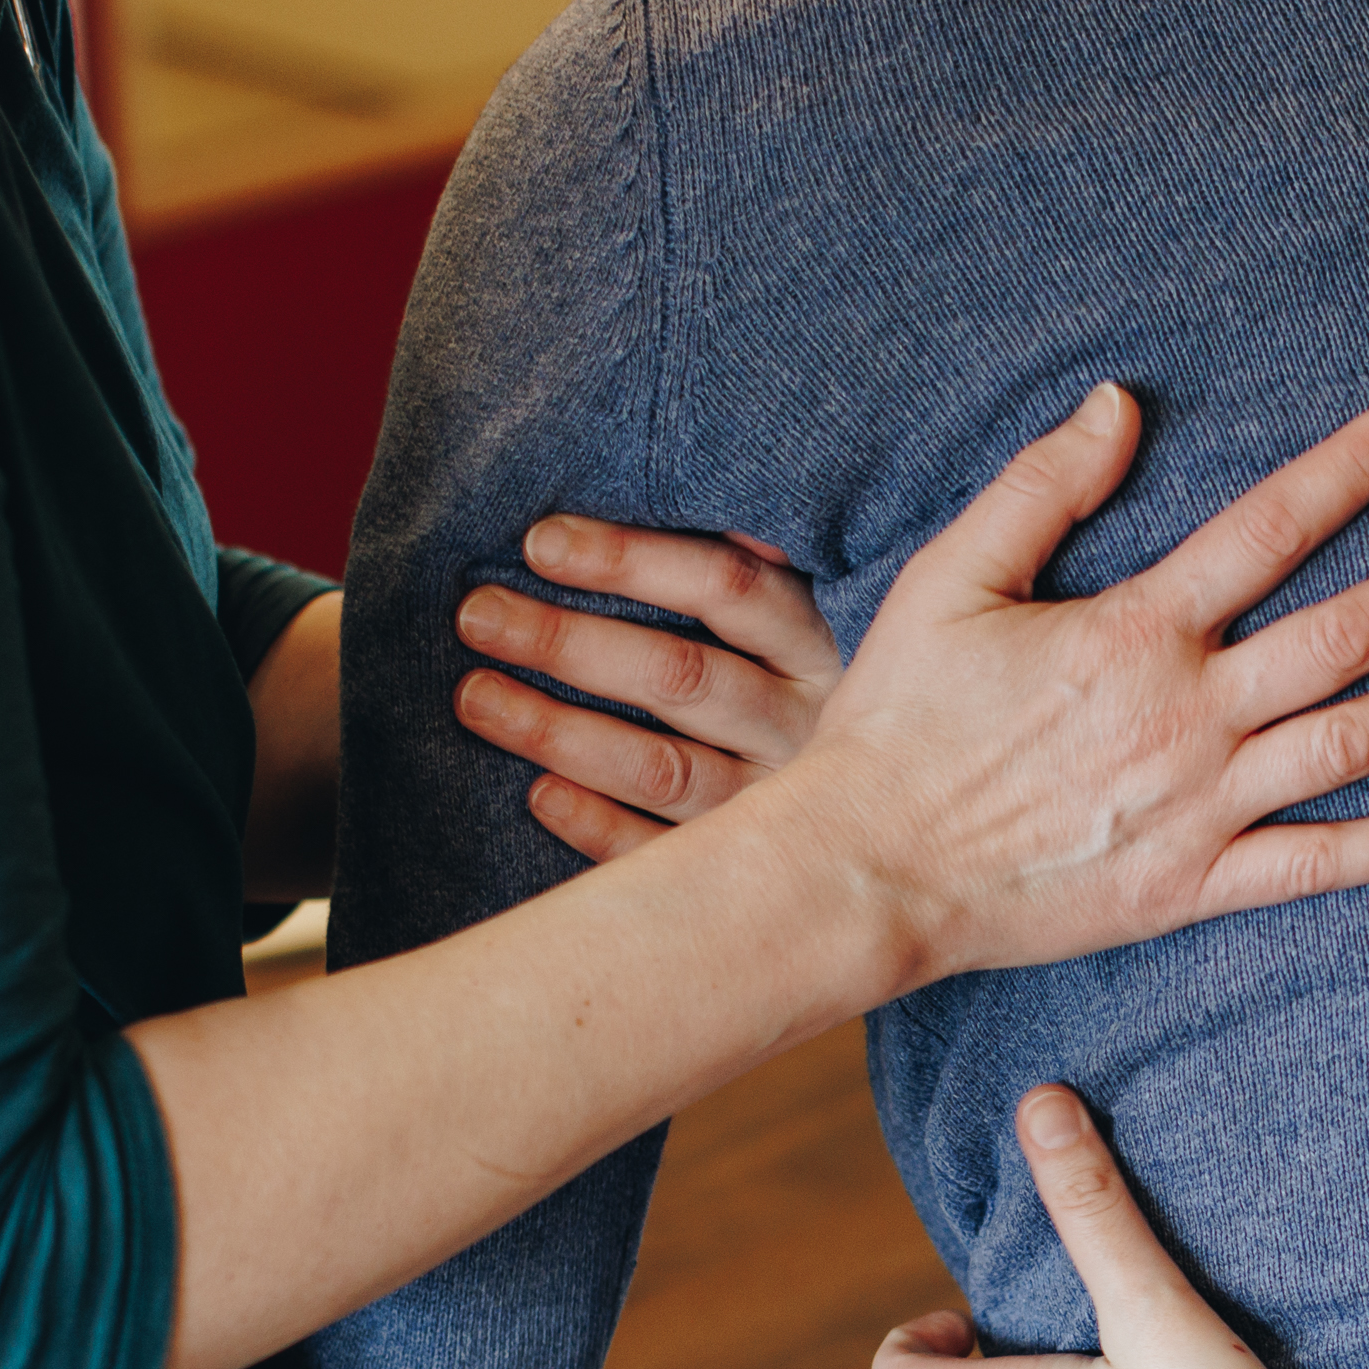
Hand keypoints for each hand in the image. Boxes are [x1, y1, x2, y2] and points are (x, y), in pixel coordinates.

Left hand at [454, 527, 841, 864]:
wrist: (892, 815)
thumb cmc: (796, 686)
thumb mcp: (798, 619)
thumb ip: (741, 572)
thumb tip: (649, 498)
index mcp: (819, 646)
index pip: (726, 588)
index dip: (630, 562)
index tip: (540, 543)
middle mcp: (805, 724)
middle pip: (681, 675)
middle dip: (568, 642)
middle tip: (479, 616)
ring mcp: (777, 803)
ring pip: (661, 767)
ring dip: (560, 732)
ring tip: (476, 697)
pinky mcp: (751, 871)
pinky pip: (663, 852)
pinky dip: (597, 824)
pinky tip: (538, 794)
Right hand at [538, 388, 1368, 979]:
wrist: (871, 867)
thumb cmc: (901, 718)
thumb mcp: (952, 578)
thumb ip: (1042, 487)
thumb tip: (1119, 402)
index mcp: (1135, 629)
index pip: (1272, 525)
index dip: (1357, 465)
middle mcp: (1187, 713)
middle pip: (1348, 633)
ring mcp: (1199, 806)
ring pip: (1354, 741)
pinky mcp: (1191, 887)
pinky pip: (1315, 865)